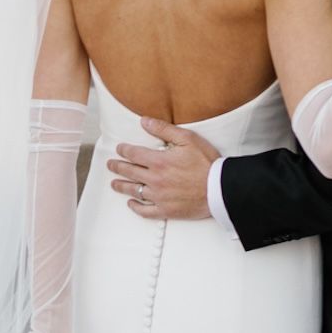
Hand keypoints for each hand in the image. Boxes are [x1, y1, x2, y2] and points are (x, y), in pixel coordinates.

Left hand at [106, 119, 221, 220]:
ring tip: (114, 183)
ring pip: (134, 191)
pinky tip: (131, 204)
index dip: (124, 150)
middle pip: (129, 172)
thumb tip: (144, 121)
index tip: (119, 149)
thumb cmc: (207, 163)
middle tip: (111, 165)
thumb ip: (164, 129)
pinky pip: (145, 211)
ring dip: (121, 186)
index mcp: (159, 161)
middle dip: (117, 167)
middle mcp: (155, 179)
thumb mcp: (188, 139)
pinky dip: (136, 207)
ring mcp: (159, 196)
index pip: (134, 154)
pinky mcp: (166, 210)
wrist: (220, 189)